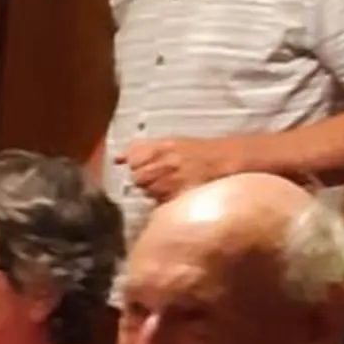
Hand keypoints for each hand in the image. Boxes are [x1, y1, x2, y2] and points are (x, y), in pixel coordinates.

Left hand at [118, 136, 237, 203]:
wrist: (226, 160)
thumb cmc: (197, 152)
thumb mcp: (170, 142)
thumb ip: (141, 149)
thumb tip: (117, 159)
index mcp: (163, 145)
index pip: (132, 159)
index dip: (136, 165)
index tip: (144, 166)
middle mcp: (167, 161)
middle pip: (138, 178)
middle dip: (144, 180)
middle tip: (159, 177)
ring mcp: (174, 178)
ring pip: (148, 191)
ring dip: (155, 191)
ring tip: (170, 184)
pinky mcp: (181, 194)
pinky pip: (162, 201)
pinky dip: (165, 199)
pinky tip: (176, 192)